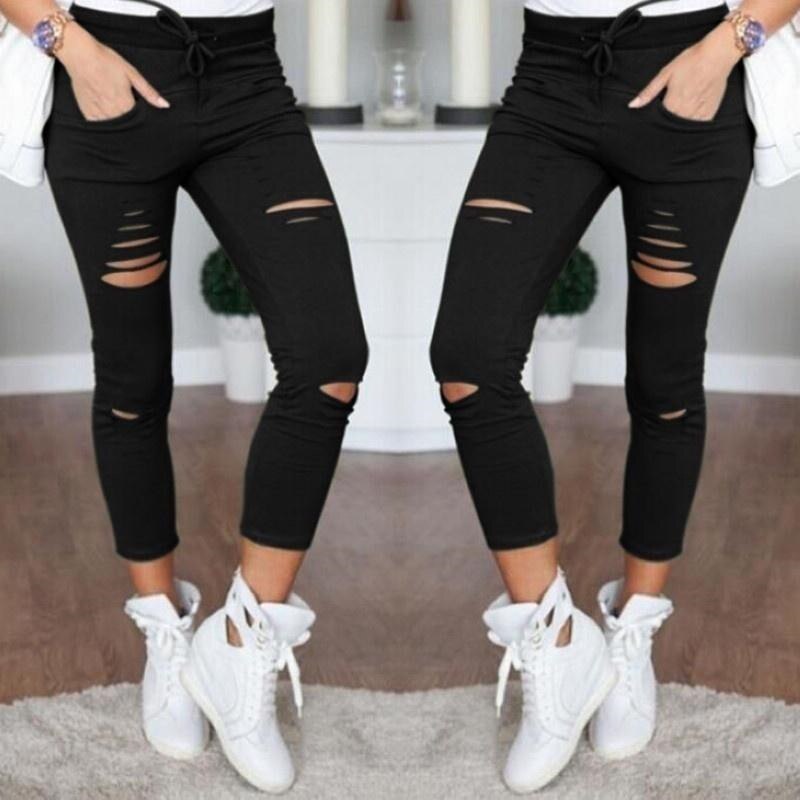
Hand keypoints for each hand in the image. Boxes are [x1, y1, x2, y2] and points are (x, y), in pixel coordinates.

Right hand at [55, 23, 168, 120]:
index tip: (143, 116)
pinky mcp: (88, 113)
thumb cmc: (106, 61)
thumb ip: (149, 92)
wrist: (80, 55)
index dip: (143, 120)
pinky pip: (100, 126)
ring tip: (119, 115)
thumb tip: (165, 105)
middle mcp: (112, 112)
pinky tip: (108, 118)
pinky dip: (105, 125)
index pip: (139, 121)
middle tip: (131, 116)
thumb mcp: (132, 74)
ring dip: (119, 126)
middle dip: (132, 124)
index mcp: (125, 104)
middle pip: (127, 126)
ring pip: (114, 128)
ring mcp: (99, 114)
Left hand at [628, 21, 742, 120]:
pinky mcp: (709, 114)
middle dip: (666, 122)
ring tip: (681, 110)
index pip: (658, 121)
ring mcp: (698, 114)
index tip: (656, 115)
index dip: (655, 120)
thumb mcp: (665, 74)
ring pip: (683, 128)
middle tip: (672, 107)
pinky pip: (697, 126)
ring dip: (678, 124)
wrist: (718, 55)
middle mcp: (684, 112)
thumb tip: (632, 105)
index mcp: (671, 104)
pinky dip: (691, 124)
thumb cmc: (692, 61)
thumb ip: (648, 92)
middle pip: (670, 126)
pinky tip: (690, 114)